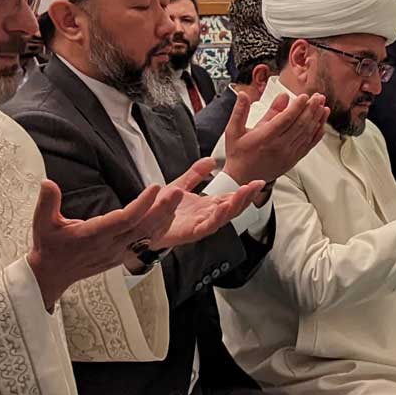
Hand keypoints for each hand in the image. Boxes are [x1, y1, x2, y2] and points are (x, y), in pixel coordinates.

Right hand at [28, 178, 187, 309]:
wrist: (53, 274)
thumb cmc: (50, 247)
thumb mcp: (42, 223)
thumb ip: (47, 203)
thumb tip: (48, 183)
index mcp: (93, 236)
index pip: (124, 220)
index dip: (142, 205)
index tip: (154, 188)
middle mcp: (110, 245)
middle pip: (143, 227)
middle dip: (162, 209)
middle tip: (177, 191)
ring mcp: (118, 252)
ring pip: (148, 235)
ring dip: (165, 217)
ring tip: (177, 198)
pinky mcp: (122, 256)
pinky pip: (145, 242)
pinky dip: (159, 229)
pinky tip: (169, 216)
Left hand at [145, 157, 265, 250]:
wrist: (139, 224)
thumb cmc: (156, 211)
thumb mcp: (178, 186)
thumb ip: (194, 174)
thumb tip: (211, 161)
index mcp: (205, 206)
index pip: (230, 198)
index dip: (244, 190)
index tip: (256, 181)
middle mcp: (205, 217)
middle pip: (232, 208)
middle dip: (246, 198)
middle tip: (256, 186)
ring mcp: (199, 226)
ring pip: (223, 218)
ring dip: (236, 205)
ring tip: (245, 193)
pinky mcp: (190, 233)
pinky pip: (207, 226)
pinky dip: (216, 216)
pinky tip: (222, 206)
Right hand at [223, 84, 326, 186]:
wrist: (243, 178)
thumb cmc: (238, 154)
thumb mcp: (234, 130)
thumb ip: (241, 111)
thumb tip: (245, 94)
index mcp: (264, 138)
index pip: (285, 119)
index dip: (297, 107)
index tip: (304, 96)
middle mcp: (278, 147)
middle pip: (300, 125)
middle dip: (311, 108)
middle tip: (318, 96)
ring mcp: (288, 154)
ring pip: (306, 134)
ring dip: (316, 118)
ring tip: (322, 105)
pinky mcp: (293, 160)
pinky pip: (309, 145)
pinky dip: (317, 133)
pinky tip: (321, 123)